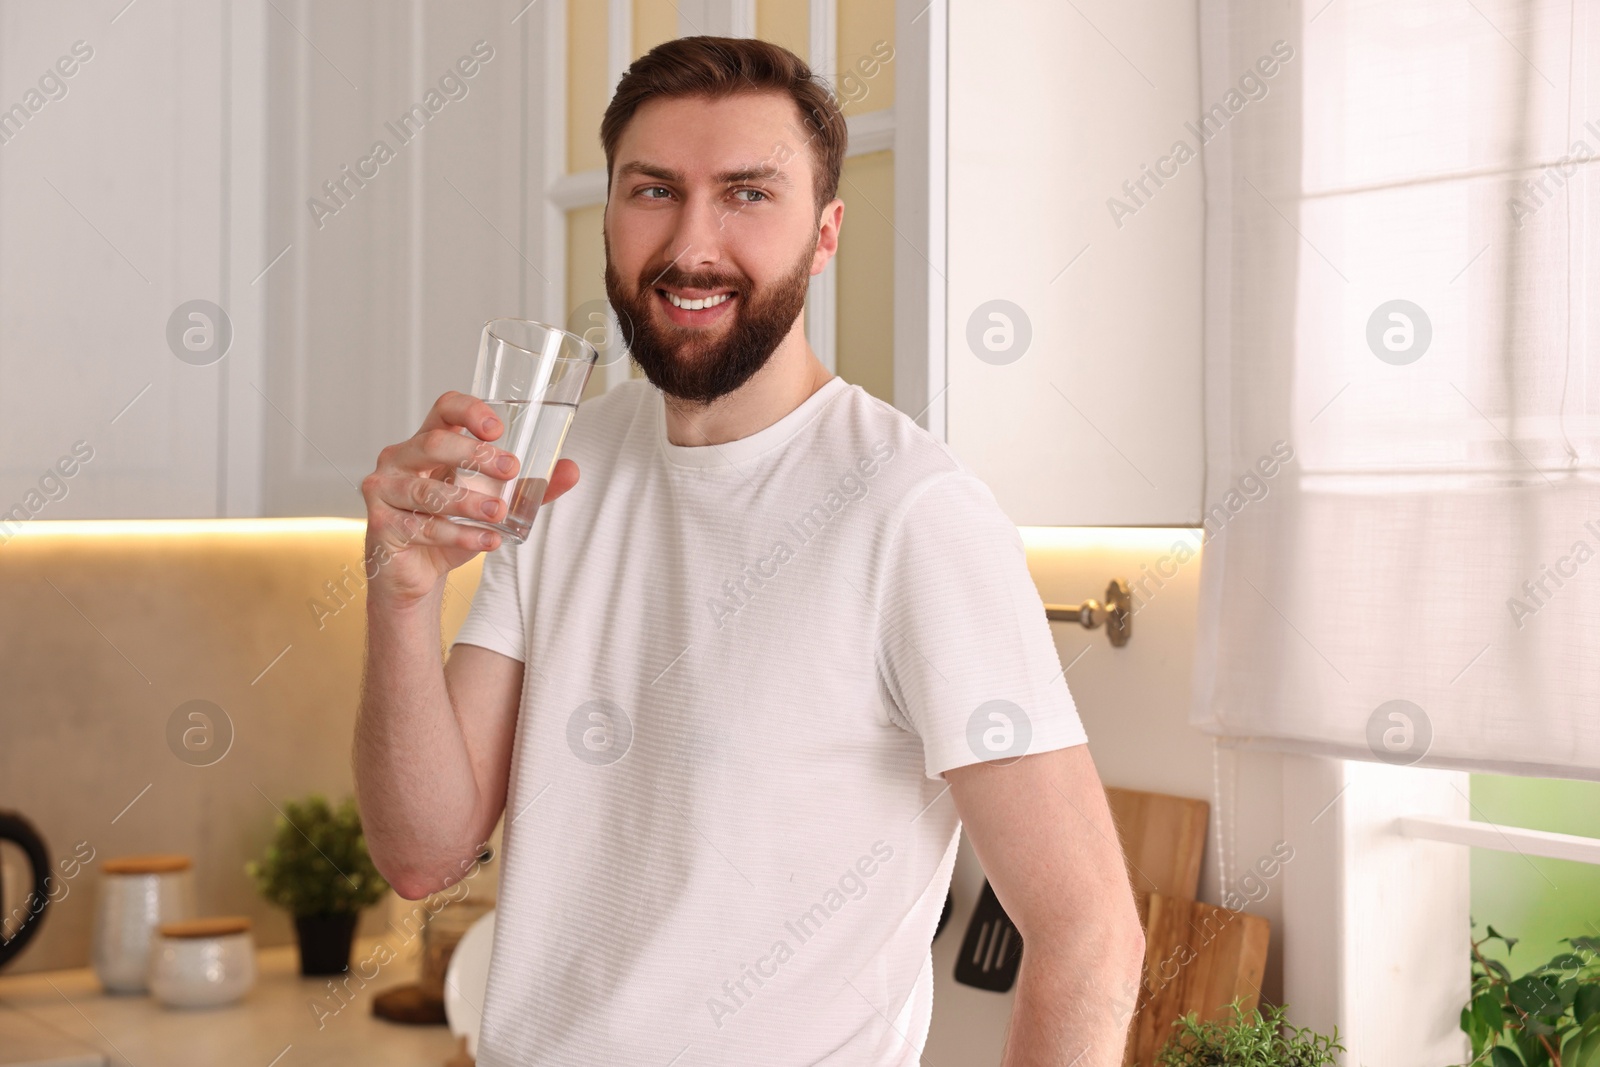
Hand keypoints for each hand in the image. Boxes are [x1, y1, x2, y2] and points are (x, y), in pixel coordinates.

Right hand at [361, 390, 579, 603]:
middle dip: (475, 455)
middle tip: (511, 469)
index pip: (444, 409)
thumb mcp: (492, 502)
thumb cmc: (448, 527)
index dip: (470, 411)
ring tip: (499, 514)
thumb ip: (528, 487)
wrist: (415, 574)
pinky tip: (486, 541)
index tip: (498, 429)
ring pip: (428, 491)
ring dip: (468, 502)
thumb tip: (571, 471)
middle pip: (434, 443)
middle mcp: (400, 459)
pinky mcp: (381, 525)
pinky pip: (423, 527)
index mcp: (427, 442)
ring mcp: (385, 491)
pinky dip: (459, 535)